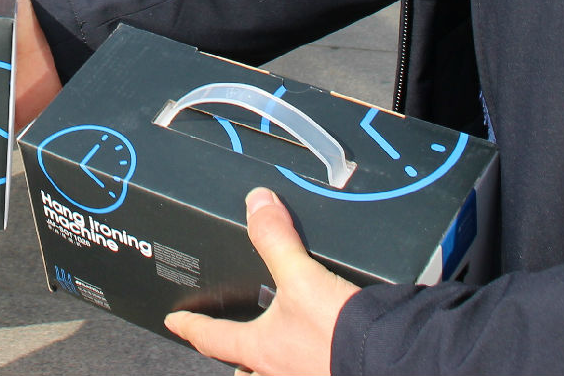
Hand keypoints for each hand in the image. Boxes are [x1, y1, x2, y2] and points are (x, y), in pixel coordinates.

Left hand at [165, 189, 358, 375]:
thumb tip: (258, 204)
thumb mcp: (302, 278)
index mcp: (262, 349)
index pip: (213, 338)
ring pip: (274, 375)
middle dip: (237, 359)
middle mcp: (279, 371)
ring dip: (269, 366)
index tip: (173, 321)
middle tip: (231, 347)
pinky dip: (304, 362)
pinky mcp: (331, 373)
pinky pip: (306, 371)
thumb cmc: (339, 334)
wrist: (390, 360)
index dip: (191, 325)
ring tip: (275, 353)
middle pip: (244, 370)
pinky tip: (317, 349)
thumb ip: (278, 240)